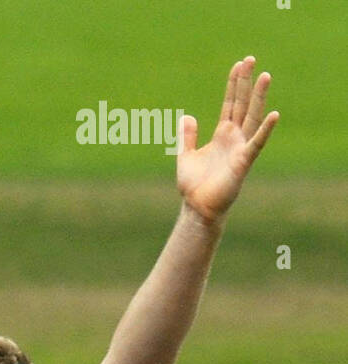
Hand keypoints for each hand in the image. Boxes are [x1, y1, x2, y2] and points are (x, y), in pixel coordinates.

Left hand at [177, 56, 278, 225]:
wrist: (197, 209)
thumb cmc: (194, 186)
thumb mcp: (185, 156)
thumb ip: (186, 137)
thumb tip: (186, 116)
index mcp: (222, 135)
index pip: (230, 103)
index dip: (234, 84)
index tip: (239, 65)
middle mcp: (234, 138)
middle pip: (242, 104)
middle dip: (246, 82)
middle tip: (250, 59)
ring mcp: (240, 149)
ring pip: (252, 117)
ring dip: (259, 97)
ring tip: (265, 76)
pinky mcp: (243, 162)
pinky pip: (256, 144)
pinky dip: (265, 130)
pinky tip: (274, 115)